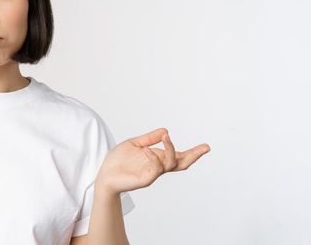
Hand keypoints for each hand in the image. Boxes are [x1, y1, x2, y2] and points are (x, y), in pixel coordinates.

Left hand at [95, 127, 209, 194]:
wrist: (105, 174)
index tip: (206, 146)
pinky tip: (146, 150)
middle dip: (194, 155)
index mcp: (157, 158)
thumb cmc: (119, 161)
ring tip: (166, 138)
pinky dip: (153, 158)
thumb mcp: (135, 144)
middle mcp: (158, 167)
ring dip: (171, 149)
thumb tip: (165, 130)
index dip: (192, 152)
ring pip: (170, 163)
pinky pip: (155, 169)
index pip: (179, 156)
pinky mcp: (145, 179)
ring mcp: (152, 174)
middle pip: (181, 163)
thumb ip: (149, 138)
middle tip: (205, 147)